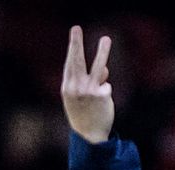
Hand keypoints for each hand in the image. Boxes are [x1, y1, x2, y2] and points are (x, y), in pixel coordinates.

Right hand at [61, 25, 113, 143]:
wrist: (89, 136)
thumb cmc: (83, 115)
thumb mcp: (80, 98)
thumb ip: (89, 82)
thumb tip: (104, 69)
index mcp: (67, 87)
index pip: (70, 63)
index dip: (73, 47)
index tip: (75, 32)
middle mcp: (76, 87)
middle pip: (77, 60)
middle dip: (76, 43)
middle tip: (75, 27)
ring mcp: (89, 90)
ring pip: (98, 67)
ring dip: (102, 52)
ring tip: (106, 39)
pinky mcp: (102, 95)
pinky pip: (106, 86)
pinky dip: (105, 93)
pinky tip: (101, 104)